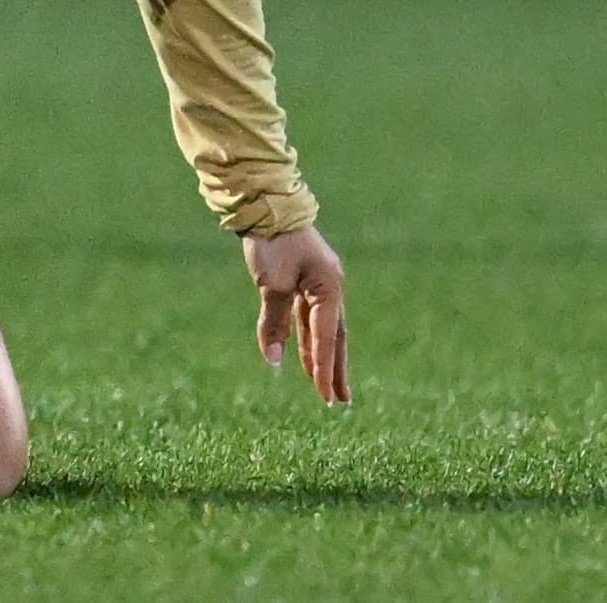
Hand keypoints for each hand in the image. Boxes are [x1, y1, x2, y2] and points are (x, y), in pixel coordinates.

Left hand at [244, 226, 350, 403]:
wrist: (265, 205)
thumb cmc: (272, 243)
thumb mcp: (272, 285)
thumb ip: (274, 323)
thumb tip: (273, 361)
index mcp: (330, 288)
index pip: (326, 336)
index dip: (324, 368)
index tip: (326, 397)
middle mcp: (330, 288)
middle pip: (334, 336)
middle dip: (334, 369)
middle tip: (341, 400)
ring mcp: (318, 283)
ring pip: (321, 328)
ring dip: (322, 355)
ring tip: (325, 385)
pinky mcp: (303, 279)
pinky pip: (307, 316)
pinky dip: (307, 336)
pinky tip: (307, 354)